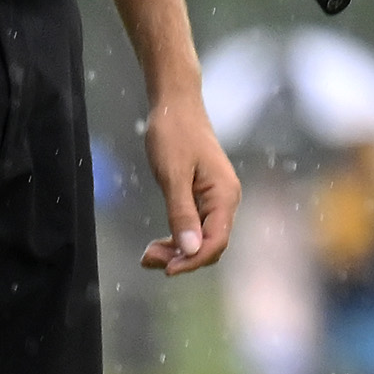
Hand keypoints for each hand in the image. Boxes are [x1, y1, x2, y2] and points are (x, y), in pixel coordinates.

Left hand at [140, 80, 235, 275]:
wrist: (175, 104)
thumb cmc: (173, 134)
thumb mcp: (173, 175)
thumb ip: (181, 214)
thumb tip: (190, 251)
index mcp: (225, 195)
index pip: (216, 242)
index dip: (192, 260)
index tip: (164, 269)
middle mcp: (226, 200)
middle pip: (211, 245)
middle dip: (182, 258)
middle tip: (147, 258)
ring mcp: (216, 199)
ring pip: (202, 239)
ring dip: (178, 251)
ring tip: (148, 254)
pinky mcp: (203, 196)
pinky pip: (196, 227)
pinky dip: (177, 238)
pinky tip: (158, 242)